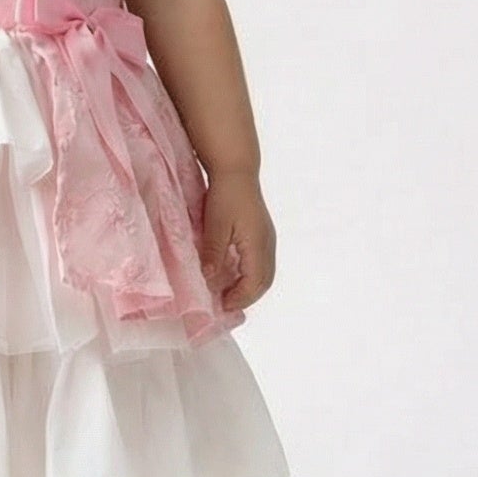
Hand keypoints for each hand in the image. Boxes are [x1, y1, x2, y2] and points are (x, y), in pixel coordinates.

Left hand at [198, 166, 275, 312]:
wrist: (237, 170)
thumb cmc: (225, 196)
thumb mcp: (214, 226)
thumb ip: (213, 254)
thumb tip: (209, 280)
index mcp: (258, 245)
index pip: (254, 283)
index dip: (239, 298)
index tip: (221, 306)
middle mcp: (267, 245)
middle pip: (264, 282)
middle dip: (246, 297)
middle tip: (225, 305)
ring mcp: (267, 239)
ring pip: (264, 273)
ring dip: (248, 287)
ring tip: (228, 293)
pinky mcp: (263, 234)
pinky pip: (261, 263)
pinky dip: (250, 275)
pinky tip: (233, 274)